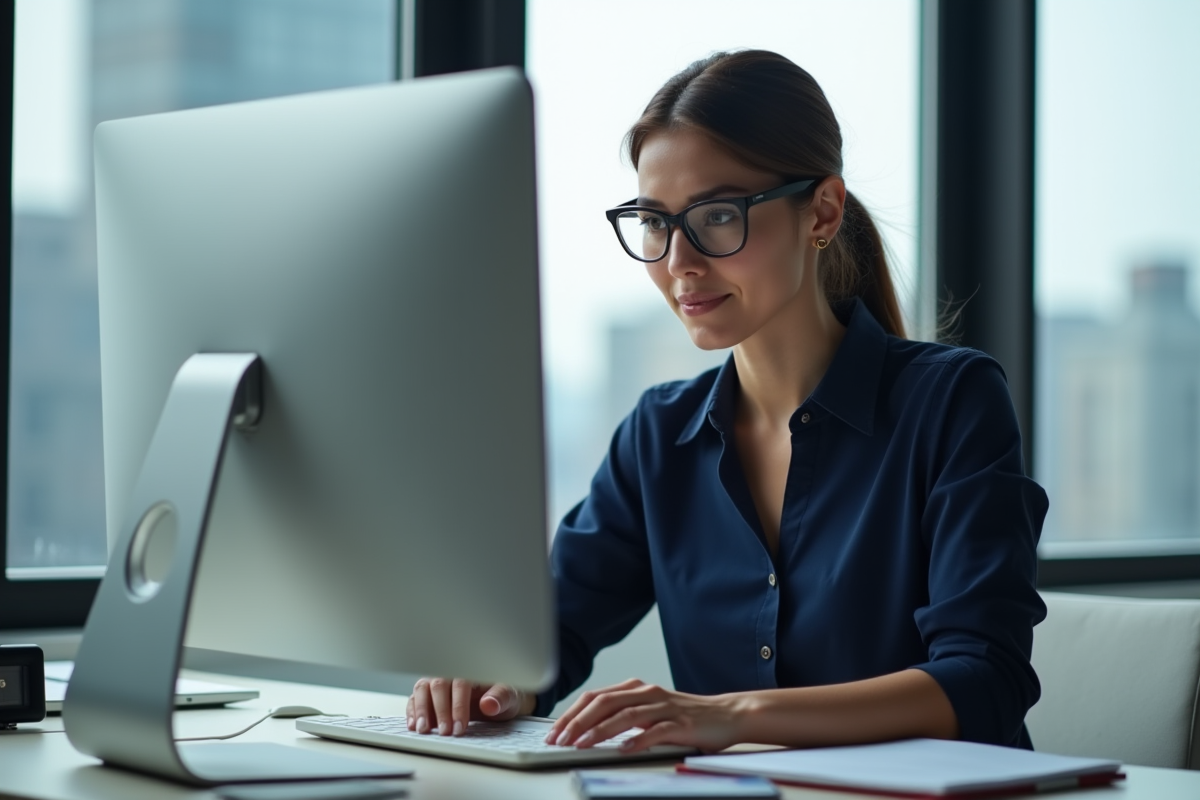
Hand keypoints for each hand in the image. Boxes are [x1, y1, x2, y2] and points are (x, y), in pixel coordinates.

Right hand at [406, 677, 534, 735]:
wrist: (500, 701)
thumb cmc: (504, 696)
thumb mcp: (510, 697)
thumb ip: (501, 698)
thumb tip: (489, 704)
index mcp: (472, 670)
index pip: (460, 683)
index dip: (458, 705)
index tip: (460, 727)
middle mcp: (451, 674)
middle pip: (438, 685)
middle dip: (440, 710)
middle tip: (445, 732)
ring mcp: (438, 684)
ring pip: (423, 689)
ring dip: (421, 710)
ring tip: (424, 730)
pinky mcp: (429, 696)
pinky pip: (415, 699)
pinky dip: (412, 711)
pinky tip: (414, 725)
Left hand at [544, 678, 742, 753]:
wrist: (726, 714)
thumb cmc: (684, 717)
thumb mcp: (648, 713)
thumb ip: (622, 717)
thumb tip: (585, 731)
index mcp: (636, 688)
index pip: (595, 697)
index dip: (572, 714)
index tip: (554, 732)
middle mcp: (647, 693)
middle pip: (605, 703)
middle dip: (578, 722)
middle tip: (560, 740)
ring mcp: (664, 707)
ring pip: (626, 715)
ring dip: (600, 731)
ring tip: (582, 744)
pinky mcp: (682, 723)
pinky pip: (657, 730)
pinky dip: (638, 739)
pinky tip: (624, 749)